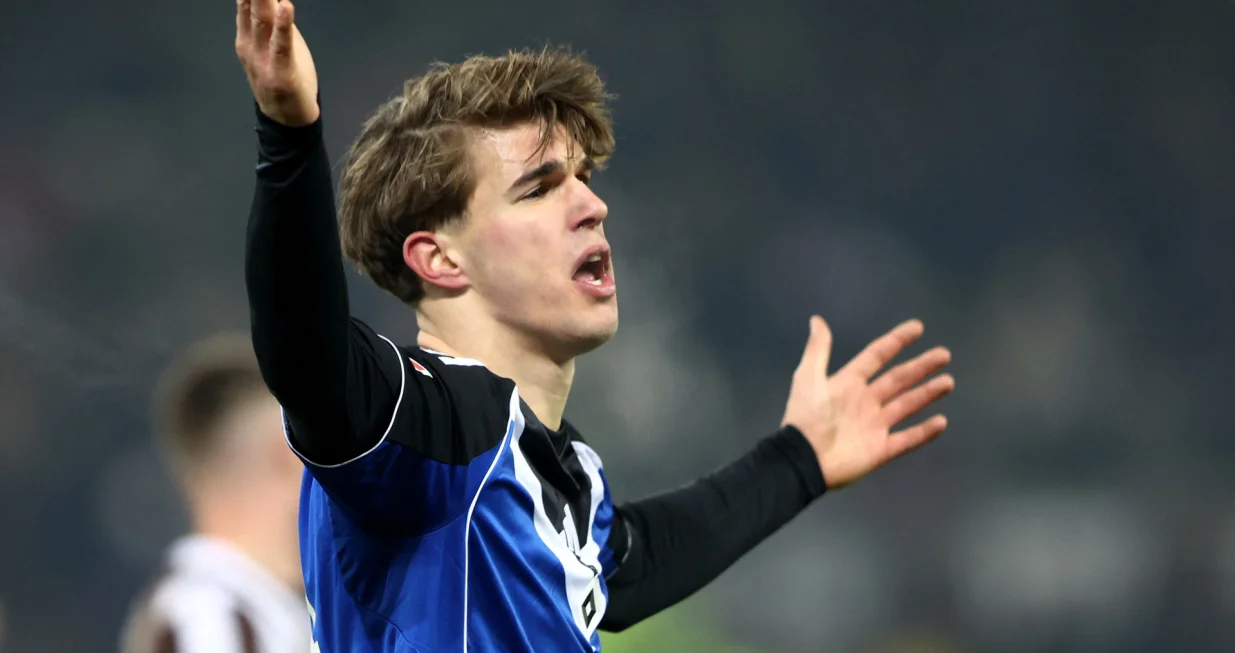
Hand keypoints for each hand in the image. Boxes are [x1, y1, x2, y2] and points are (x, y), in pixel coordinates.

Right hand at [235, 0, 319, 125]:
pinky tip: (286, 6)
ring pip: (263, 22)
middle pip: (250, 6)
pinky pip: (282, 46)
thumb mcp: (273, 46)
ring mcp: (262, 60)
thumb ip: (273, 21)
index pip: (244, 1)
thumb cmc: (282, 77)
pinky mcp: (280, 74)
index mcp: (246, 36)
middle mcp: (249, 45)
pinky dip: (284, 25)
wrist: (286, 120)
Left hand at [782, 316, 953, 488]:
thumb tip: (817, 320)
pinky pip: (906, 440)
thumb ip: (818, 350)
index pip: (876, 356)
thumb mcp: (808, 377)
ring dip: (927, 393)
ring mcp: (874, 426)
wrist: (802, 458)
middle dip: (921, 367)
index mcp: (849, 383)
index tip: (917, 328)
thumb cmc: (806, 416)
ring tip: (948, 382)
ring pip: (906, 405)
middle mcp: (865, 402)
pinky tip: (942, 422)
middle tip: (944, 354)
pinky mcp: (880, 450)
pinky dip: (924, 432)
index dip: (895, 341)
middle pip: (898, 379)